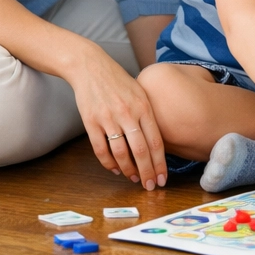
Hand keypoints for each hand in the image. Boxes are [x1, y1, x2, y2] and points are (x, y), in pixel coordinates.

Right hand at [69, 43, 167, 190]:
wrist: (91, 67)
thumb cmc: (119, 81)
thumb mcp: (140, 91)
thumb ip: (148, 113)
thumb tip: (157, 140)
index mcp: (143, 106)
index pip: (156, 140)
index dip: (160, 162)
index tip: (163, 177)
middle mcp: (128, 113)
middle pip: (141, 150)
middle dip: (148, 172)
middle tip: (151, 186)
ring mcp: (108, 119)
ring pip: (121, 153)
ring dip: (129, 170)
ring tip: (135, 179)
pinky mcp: (91, 122)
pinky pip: (101, 149)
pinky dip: (109, 163)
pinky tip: (116, 170)